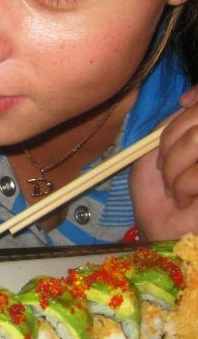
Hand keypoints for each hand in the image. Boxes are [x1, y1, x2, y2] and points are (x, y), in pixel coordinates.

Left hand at [130, 86, 197, 239]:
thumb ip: (169, 127)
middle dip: (172, 141)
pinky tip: (185, 201)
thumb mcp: (152, 158)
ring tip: (175, 190)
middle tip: (165, 169)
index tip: (184, 101)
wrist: (165, 237)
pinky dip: (184, 184)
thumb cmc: (159, 202)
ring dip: (175, 167)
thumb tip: (186, 101)